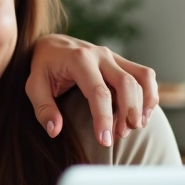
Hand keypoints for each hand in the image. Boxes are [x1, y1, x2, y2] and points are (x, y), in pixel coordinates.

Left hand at [26, 35, 158, 146]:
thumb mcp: (34, 86)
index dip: (104, 118)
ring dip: (142, 105)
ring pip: (141, 78)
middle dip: (128, 113)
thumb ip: (43, 109)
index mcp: (78, 60)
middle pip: (126, 84)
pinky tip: (143, 115)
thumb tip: (55, 131)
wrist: (52, 44)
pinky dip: (150, 94)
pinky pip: (144, 75)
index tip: (105, 141)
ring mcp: (114, 56)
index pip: (98, 92)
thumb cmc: (44, 68)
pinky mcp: (122, 61)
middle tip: (121, 136)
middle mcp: (100, 55)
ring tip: (133, 127)